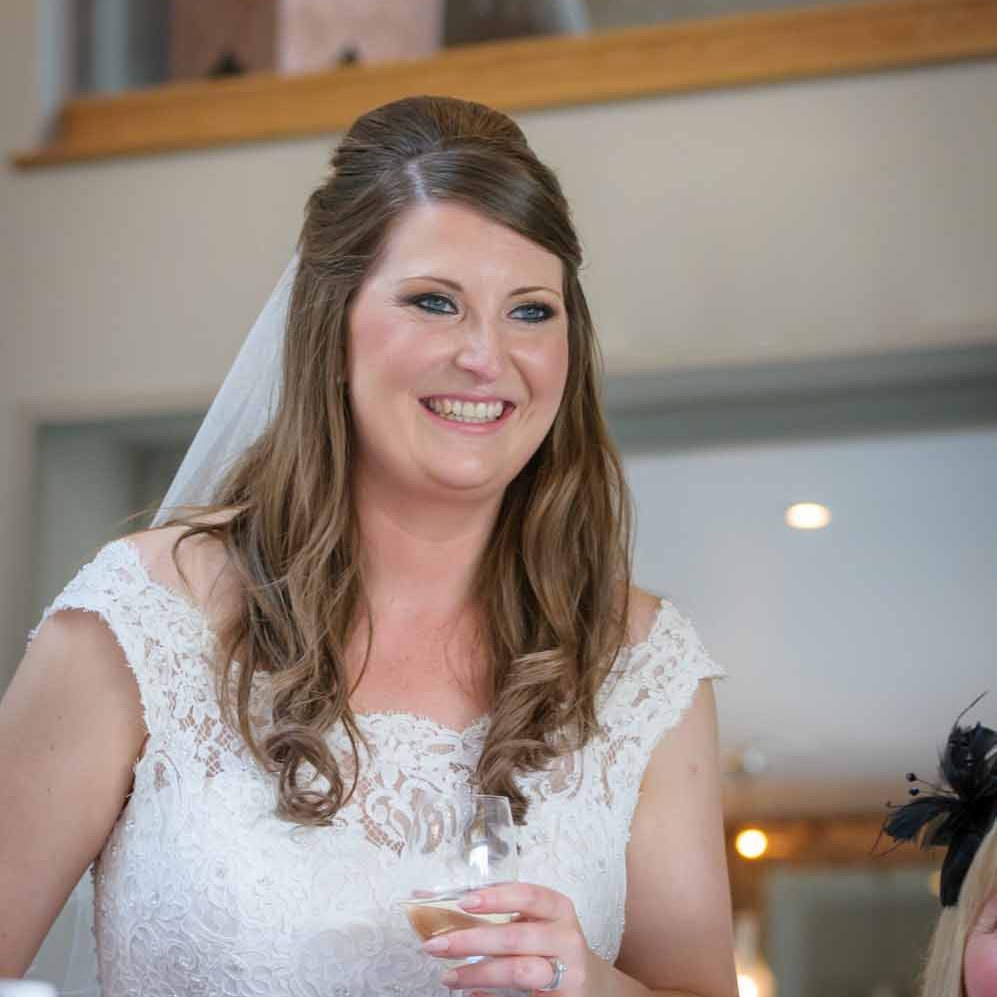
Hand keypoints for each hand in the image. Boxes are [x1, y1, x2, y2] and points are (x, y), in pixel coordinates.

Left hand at [421, 882, 592, 994]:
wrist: (591, 986)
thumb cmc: (551, 947)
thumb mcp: (536, 923)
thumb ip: (500, 914)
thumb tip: (438, 903)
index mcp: (558, 910)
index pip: (528, 896)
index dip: (497, 897)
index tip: (464, 902)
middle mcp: (566, 938)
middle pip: (516, 937)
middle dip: (472, 940)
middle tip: (436, 944)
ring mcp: (567, 972)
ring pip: (519, 971)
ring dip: (478, 972)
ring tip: (449, 976)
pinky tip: (472, 995)